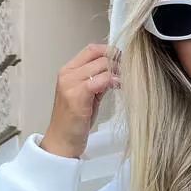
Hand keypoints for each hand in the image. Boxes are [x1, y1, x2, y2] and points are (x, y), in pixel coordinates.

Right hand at [40, 43, 120, 159]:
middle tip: (129, 71)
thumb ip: (98, 81)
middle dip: (117, 61)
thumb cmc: (74, 121)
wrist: (62, 141)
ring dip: (118, 71)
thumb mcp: (87, 96)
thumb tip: (116, 72)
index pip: (91, 49)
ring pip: (102, 65)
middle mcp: (67, 74)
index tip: (122, 59)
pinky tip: (119, 86)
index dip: (109, 51)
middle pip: (98, 56)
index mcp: (68, 71)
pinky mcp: (78, 95)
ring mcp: (71, 83)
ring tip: (126, 80)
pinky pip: (101, 80)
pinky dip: (114, 81)